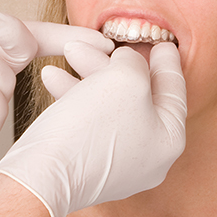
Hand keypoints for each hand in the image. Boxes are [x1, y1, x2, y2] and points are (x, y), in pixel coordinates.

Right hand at [0, 41, 186, 216]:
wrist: (42, 175)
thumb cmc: (91, 127)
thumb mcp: (125, 78)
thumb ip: (135, 62)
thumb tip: (128, 60)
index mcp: (169, 139)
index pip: (174, 90)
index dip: (167, 61)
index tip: (165, 43)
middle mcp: (148, 155)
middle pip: (138, 95)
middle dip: (115, 63)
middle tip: (103, 41)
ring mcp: (118, 163)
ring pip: (109, 104)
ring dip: (89, 74)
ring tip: (70, 51)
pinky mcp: (88, 164)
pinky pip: (89, 120)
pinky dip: (74, 96)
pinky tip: (53, 76)